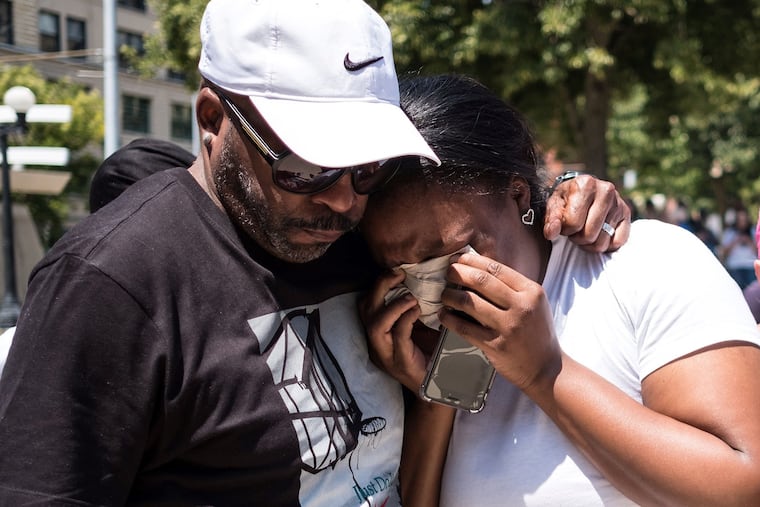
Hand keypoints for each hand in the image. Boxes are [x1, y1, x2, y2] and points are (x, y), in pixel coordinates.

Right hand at [358, 270, 428, 391]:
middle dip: (380, 287)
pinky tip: (418, 311)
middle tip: (399, 275)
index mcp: (377, 332)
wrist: (440, 385)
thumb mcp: (419, 326)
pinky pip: (398, 336)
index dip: (377, 285)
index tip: (396, 272)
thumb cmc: (430, 353)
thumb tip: (423, 278)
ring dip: (392, 306)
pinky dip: (406, 319)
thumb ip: (414, 307)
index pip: (365, 304)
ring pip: (375, 325)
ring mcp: (386, 355)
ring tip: (410, 297)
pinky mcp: (401, 362)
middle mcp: (376, 343)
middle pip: (365, 309)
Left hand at [439, 253, 561, 391]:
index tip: (458, 259)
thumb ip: (511, 287)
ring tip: (444, 294)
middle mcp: (522, 307)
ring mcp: (508, 327)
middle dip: (458, 273)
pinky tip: (443, 315)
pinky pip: (465, 328)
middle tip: (447, 273)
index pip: (496, 268)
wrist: (546, 368)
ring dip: (450, 295)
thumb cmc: (536, 332)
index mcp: (531, 292)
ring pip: (469, 302)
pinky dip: (449, 319)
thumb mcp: (533, 303)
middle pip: (481, 281)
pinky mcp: (496, 346)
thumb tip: (477, 268)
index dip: (472, 261)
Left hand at [543, 173, 630, 252]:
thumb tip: (551, 233)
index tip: (564, 224)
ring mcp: (619, 202)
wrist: (583, 191)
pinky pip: (617, 242)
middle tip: (575, 230)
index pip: (573, 223)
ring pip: (602, 242)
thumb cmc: (567, 200)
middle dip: (577, 238)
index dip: (565, 229)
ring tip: (584, 231)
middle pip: (589, 235)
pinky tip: (598, 234)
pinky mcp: (627, 214)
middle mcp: (606, 190)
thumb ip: (551, 220)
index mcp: (585, 184)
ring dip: (590, 244)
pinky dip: (606, 244)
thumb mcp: (554, 206)